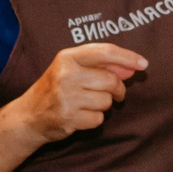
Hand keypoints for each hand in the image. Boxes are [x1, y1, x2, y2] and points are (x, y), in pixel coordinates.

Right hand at [0, 42, 147, 151]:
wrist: (28, 116)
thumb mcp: (73, 69)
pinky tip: (81, 115)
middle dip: (118, 89)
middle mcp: (66, 74)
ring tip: (87, 104)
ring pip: (107, 101)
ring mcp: (66, 97)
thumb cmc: (55, 89)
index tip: (143, 64)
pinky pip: (99, 118)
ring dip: (104, 105)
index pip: (105, 52)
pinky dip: (95, 119)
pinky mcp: (68, 118)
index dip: (128, 57)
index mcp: (67, 57)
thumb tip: (133, 67)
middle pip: (111, 81)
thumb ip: (102, 66)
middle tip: (115, 93)